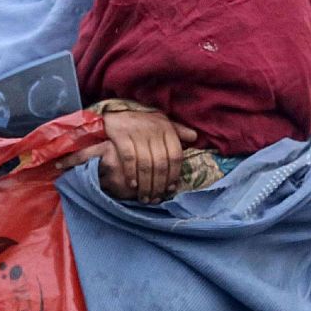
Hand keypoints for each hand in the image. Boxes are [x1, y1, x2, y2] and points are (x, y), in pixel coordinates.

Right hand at [57, 111, 197, 202]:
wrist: (116, 111)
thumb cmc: (142, 121)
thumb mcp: (161, 122)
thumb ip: (178, 131)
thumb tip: (195, 138)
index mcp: (166, 128)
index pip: (175, 156)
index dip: (174, 175)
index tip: (170, 189)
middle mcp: (154, 130)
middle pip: (161, 164)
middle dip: (159, 185)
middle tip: (155, 199)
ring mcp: (137, 132)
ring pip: (146, 164)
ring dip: (146, 184)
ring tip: (144, 197)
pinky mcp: (121, 135)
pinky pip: (129, 158)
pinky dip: (131, 173)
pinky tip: (132, 185)